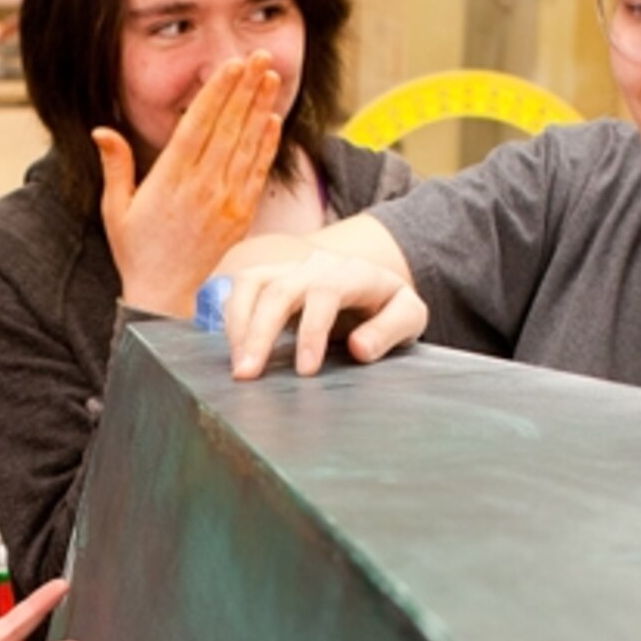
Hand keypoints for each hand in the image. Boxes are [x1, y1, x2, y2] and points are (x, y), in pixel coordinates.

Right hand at [97, 52, 285, 318]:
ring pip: (246, 145)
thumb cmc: (136, 249)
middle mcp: (202, 188)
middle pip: (228, 128)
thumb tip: (101, 130)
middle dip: (244, 89)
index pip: (198, 126)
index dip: (217, 93)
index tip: (230, 66)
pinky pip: (257, 173)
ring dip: (260, 108)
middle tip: (258, 56)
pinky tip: (272, 120)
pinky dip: (266, 145)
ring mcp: (225, 202)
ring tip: (270, 76)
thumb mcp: (116, 208)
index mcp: (170, 180)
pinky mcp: (241, 216)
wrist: (164, 294)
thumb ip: (116, 166)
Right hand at [224, 245, 427, 378]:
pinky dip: (231, 318)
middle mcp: (316, 265)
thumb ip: (391, 330)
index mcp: (354, 272)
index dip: (312, 332)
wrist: (370, 282)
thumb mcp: (409, 316)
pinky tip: (233, 350)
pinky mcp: (269, 277)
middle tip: (247, 375)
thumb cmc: (388, 307)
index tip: (305, 372)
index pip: (324, 294)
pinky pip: (240, 289)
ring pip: (251, 283)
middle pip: (279, 290)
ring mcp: (289, 267)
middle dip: (259, 333)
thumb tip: (359, 348)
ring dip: (237, 325)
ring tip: (236, 366)